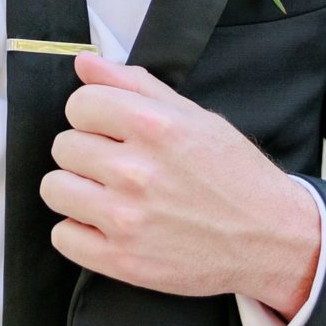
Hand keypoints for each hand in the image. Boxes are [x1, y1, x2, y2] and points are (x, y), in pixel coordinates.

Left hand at [40, 51, 321, 319]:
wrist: (271, 239)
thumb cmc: (235, 175)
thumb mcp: (195, 117)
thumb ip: (135, 85)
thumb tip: (84, 64)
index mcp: (155, 127)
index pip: (79, 104)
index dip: (93, 114)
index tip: (109, 128)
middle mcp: (137, 171)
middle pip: (63, 146)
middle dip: (86, 151)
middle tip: (116, 164)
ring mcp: (127, 219)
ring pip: (54, 188)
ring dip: (76, 189)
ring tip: (107, 194)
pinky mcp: (123, 261)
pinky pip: (63, 236)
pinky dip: (79, 231)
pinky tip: (107, 225)